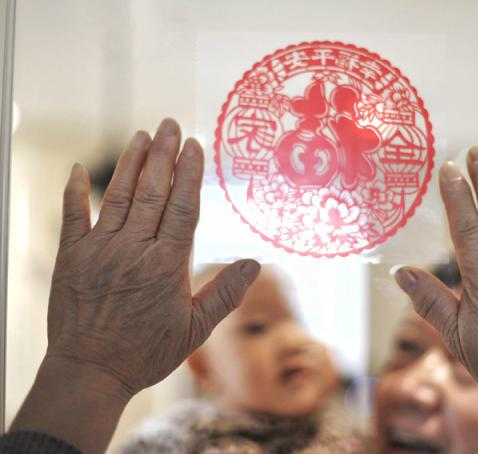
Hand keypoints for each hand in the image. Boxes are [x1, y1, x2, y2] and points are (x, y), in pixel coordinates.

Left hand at [11, 119, 259, 452]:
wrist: (90, 373)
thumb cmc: (146, 353)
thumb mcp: (195, 329)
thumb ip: (225, 293)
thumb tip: (254, 263)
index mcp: (166, 265)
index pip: (182, 207)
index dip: (189, 173)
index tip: (194, 146)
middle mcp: (133, 250)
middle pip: (152, 192)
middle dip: (163, 155)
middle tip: (169, 123)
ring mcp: (99, 251)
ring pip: (118, 197)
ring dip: (130, 163)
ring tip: (141, 135)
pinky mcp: (70, 258)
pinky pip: (72, 217)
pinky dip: (75, 192)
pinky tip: (78, 168)